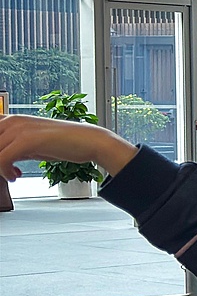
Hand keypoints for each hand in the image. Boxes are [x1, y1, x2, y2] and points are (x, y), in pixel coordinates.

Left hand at [0, 115, 136, 180]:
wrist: (90, 141)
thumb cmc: (65, 143)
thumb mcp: (33, 144)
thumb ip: (14, 148)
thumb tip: (3, 160)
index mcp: (13, 119)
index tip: (4, 165)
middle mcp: (13, 121)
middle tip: (7, 170)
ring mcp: (19, 129)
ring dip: (0, 169)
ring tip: (12, 174)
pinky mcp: (27, 140)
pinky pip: (2, 159)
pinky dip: (5, 172)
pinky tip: (15, 176)